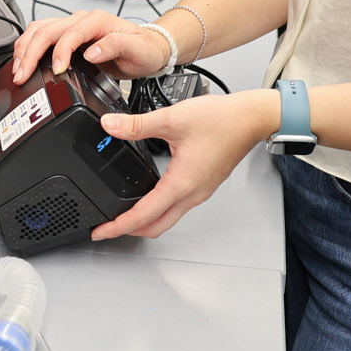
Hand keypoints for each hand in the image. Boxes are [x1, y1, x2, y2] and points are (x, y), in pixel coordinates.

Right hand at [10, 9, 172, 84]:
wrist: (148, 49)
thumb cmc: (143, 49)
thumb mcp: (136, 50)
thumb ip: (115, 47)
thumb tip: (92, 52)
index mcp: (96, 21)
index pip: (69, 33)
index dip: (59, 52)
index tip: (56, 70)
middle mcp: (81, 20)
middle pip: (46, 30)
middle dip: (30, 53)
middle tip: (22, 74)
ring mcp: (72, 27)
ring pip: (39, 30)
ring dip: (24, 49)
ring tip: (18, 70)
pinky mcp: (67, 36)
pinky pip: (41, 36)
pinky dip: (29, 48)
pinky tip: (23, 61)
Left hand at [90, 89, 278, 239]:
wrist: (250, 119)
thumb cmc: (221, 121)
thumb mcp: (172, 118)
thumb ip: (137, 124)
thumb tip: (110, 125)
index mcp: (181, 183)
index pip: (143, 216)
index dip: (118, 227)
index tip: (100, 232)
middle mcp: (192, 194)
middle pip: (156, 227)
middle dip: (128, 231)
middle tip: (106, 229)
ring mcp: (199, 192)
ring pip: (167, 218)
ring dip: (144, 221)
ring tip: (123, 214)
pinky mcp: (203, 185)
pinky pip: (177, 207)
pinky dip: (158, 210)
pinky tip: (148, 196)